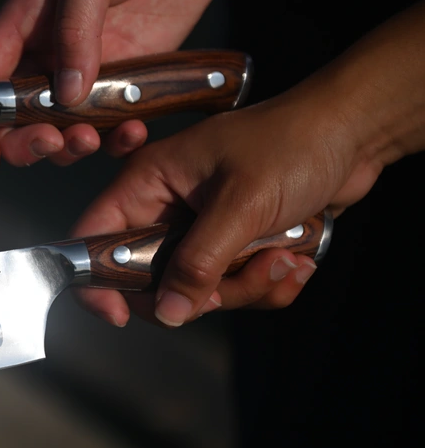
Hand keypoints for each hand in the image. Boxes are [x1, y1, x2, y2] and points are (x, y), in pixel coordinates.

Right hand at [0, 0, 259, 176]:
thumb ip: (77, 25)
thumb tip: (65, 94)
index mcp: (28, 15)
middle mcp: (54, 46)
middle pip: (21, 113)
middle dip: (28, 140)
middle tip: (53, 143)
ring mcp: (94, 63)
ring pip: (66, 125)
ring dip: (73, 144)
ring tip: (93, 139)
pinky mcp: (134, 72)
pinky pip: (117, 119)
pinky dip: (120, 137)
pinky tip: (134, 132)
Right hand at [71, 0, 424, 326]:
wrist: (352, 133)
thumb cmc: (291, 144)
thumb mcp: (240, 204)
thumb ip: (199, 261)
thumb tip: (167, 312)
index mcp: (147, 183)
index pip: (95, 238)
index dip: (96, 279)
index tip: (121, 314)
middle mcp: (166, 208)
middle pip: (149, 278)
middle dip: (196, 293)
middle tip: (227, 288)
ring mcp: (201, 228)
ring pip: (198, 289)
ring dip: (245, 286)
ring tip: (282, 258)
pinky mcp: (234, 244)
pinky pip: (235, 287)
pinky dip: (267, 283)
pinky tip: (294, 259)